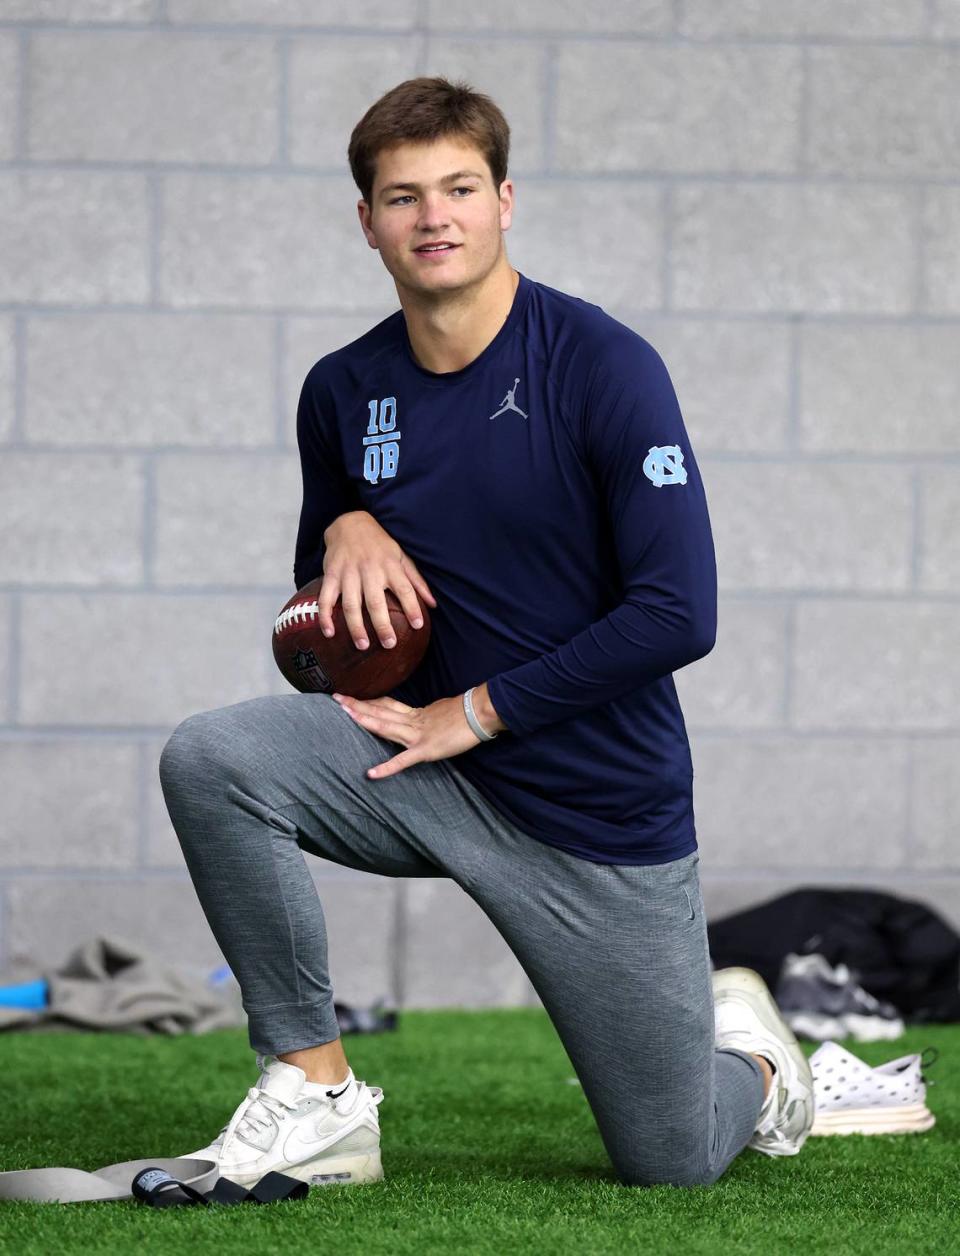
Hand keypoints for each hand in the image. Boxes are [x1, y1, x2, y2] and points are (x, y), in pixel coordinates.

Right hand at [319, 511, 436, 650]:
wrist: (349, 524)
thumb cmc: (380, 546)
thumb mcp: (402, 557)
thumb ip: (416, 581)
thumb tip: (433, 604)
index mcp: (390, 566)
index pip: (405, 589)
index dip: (412, 607)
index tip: (418, 625)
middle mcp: (370, 570)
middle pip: (376, 602)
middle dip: (382, 625)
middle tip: (389, 644)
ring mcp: (348, 573)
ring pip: (351, 604)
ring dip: (356, 627)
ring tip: (362, 645)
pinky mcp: (331, 574)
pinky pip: (326, 598)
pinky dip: (325, 616)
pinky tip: (329, 633)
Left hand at [332, 692, 486, 779]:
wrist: (480, 713)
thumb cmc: (467, 713)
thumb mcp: (442, 711)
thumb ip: (428, 715)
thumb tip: (422, 715)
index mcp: (417, 713)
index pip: (388, 705)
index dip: (369, 701)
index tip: (353, 696)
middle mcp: (413, 721)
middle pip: (380, 712)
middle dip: (358, 706)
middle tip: (337, 698)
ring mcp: (417, 736)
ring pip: (386, 727)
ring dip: (365, 721)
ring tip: (345, 715)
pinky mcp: (426, 750)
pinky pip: (403, 760)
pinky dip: (386, 768)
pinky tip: (371, 774)